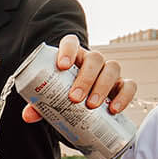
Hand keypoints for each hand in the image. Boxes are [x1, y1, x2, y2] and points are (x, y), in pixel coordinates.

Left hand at [19, 34, 136, 123]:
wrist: (83, 107)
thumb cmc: (64, 97)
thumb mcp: (51, 99)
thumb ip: (39, 104)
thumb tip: (28, 116)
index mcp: (73, 57)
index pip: (71, 43)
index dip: (67, 50)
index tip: (61, 66)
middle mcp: (93, 61)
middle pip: (95, 58)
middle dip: (85, 77)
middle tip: (74, 98)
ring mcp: (109, 72)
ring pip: (112, 68)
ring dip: (102, 86)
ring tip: (91, 106)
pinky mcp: (122, 86)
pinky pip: (129, 86)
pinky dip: (124, 96)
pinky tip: (114, 110)